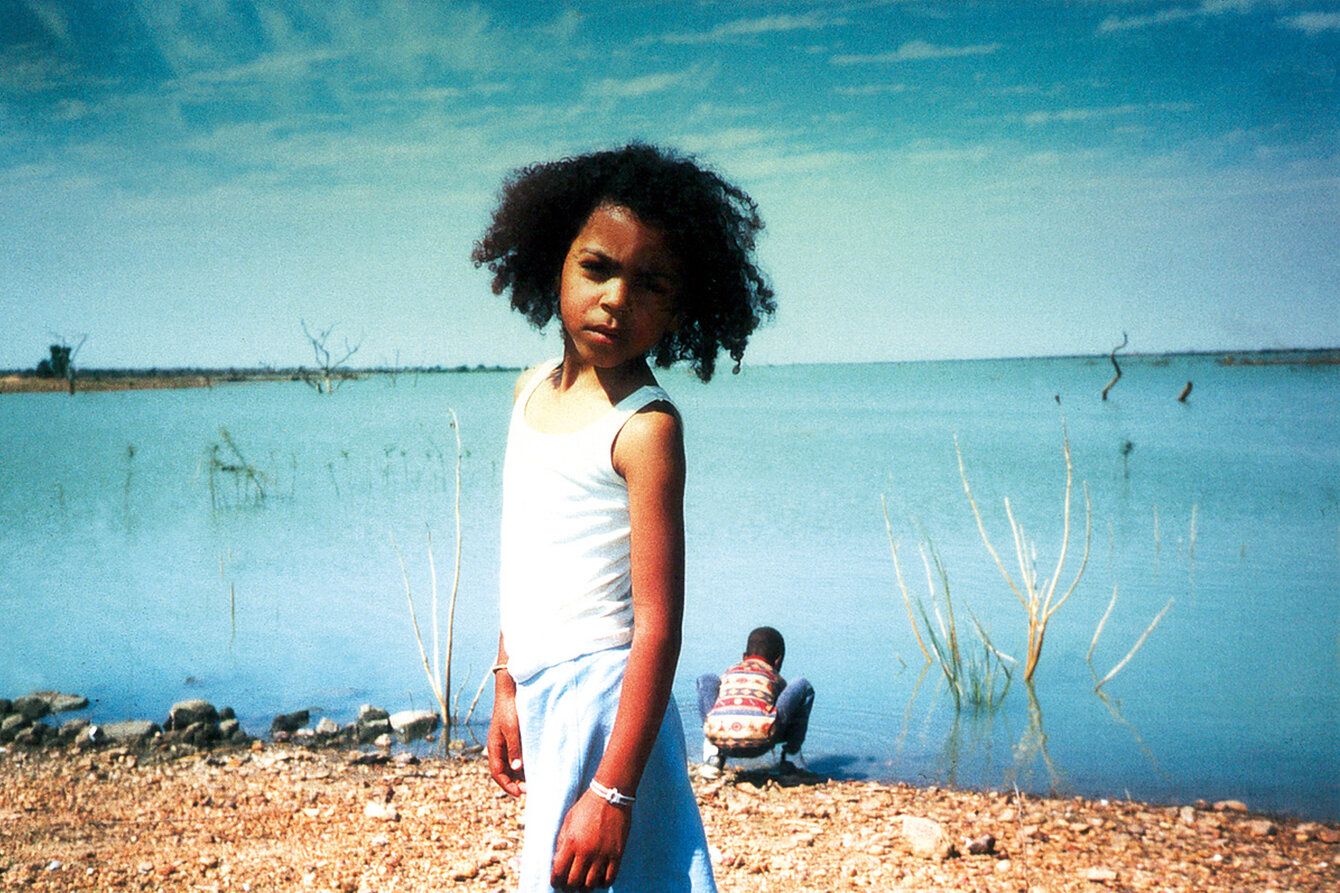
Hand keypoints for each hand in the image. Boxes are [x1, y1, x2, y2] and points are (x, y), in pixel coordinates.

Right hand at [487, 679, 524, 796]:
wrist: (511, 690)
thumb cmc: (510, 709)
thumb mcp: (512, 729)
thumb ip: (514, 748)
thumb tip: (517, 769)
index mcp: (493, 747)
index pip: (497, 772)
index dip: (507, 785)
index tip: (519, 793)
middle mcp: (498, 748)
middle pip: (504, 772)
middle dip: (514, 783)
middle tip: (529, 790)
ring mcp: (506, 743)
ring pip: (511, 765)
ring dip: (519, 776)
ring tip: (532, 783)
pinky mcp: (514, 738)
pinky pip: (517, 756)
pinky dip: (523, 765)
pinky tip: (534, 768)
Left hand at [550, 790, 632, 890]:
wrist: (610, 796)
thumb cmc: (587, 806)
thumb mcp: (568, 821)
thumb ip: (561, 841)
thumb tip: (558, 861)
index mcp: (571, 842)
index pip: (559, 872)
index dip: (555, 881)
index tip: (556, 883)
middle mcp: (586, 851)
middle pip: (574, 881)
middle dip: (569, 887)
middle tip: (570, 886)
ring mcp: (602, 853)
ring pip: (591, 883)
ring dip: (585, 887)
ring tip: (584, 884)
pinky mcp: (617, 854)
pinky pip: (610, 878)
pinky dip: (603, 883)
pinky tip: (599, 880)